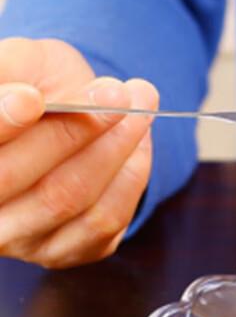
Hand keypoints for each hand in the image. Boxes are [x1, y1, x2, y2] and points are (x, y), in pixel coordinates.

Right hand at [0, 37, 157, 267]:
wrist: (61, 121)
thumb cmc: (32, 85)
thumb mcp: (20, 64)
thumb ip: (15, 72)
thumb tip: (29, 99)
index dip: (2, 122)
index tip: (32, 98)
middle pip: (17, 175)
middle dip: (75, 130)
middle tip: (119, 94)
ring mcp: (16, 238)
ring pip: (67, 198)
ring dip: (114, 149)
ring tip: (141, 109)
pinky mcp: (62, 251)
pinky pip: (104, 219)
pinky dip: (130, 176)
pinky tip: (139, 143)